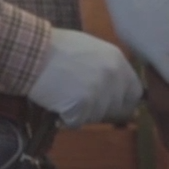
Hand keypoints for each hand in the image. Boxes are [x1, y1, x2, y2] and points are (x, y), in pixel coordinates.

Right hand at [27, 29, 142, 127]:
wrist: (33, 51)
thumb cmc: (59, 47)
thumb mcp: (92, 49)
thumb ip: (109, 68)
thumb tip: (119, 88)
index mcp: (118, 62)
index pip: (134, 93)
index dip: (122, 100)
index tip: (112, 103)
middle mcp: (113, 79)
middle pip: (116, 108)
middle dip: (100, 108)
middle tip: (80, 98)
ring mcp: (98, 94)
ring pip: (96, 116)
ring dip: (82, 112)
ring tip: (65, 94)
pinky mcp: (80, 108)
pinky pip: (76, 122)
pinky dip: (66, 117)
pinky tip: (57, 101)